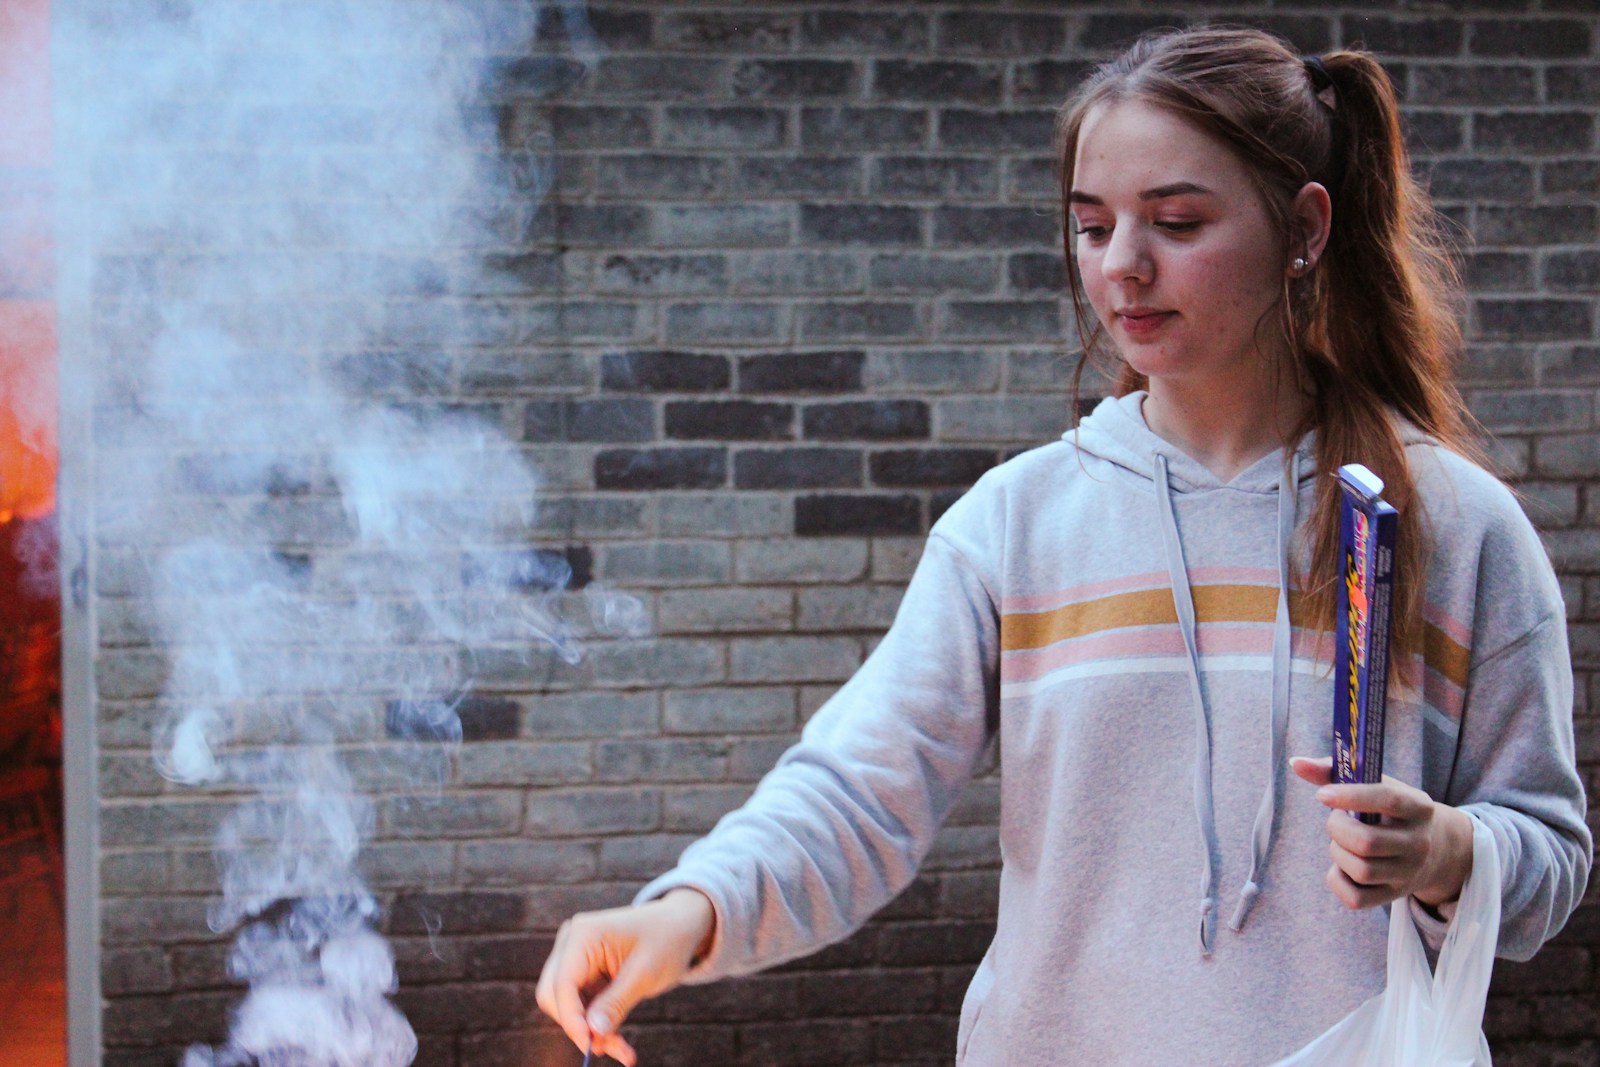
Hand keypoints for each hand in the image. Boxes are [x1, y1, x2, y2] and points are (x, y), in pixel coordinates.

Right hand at [535, 888, 715, 1065]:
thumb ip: (616, 1003)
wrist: (678, 925)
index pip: (563, 983)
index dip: (572, 1018)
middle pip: (555, 996)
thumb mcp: (646, 973)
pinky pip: (581, 1007)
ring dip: (591, 1031)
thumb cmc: (666, 939)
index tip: (590, 1046)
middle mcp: (571, 943)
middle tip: (610, 1050)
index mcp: (583, 934)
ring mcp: (575, 958)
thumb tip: (592, 1033)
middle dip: (580, 1027)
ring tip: (622, 1050)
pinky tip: (619, 1044)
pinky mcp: (584, 974)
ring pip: (568, 1007)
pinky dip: (598, 1025)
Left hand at [1289, 756, 1473, 911]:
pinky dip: (1337, 880)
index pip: (1388, 800)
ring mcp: (1408, 873)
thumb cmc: (1389, 810)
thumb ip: (1334, 772)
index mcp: (1419, 807)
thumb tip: (1296, 763)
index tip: (1321, 795)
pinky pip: (1355, 898)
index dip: (1351, 796)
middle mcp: (1420, 843)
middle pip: (1367, 842)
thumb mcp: (1375, 785)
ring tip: (1342, 842)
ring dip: (1338, 853)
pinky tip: (1342, 864)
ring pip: (1361, 870)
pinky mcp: (1394, 896)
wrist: (1433, 848)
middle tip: (1336, 820)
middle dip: (1337, 829)